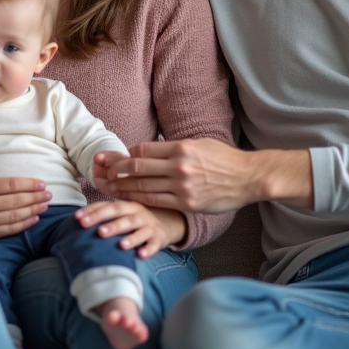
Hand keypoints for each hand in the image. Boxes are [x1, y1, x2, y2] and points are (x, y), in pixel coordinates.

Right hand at [0, 152, 52, 246]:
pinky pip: (9, 229)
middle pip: (17, 199)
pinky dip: (24, 224)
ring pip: (16, 215)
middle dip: (36, 196)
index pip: (11, 184)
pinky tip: (34, 218)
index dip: (30, 184)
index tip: (43, 183)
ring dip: (34, 209)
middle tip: (50, 194)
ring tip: (46, 204)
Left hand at [76, 200, 185, 258]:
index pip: (107, 206)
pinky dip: (149, 249)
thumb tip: (77, 217)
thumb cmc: (135, 220)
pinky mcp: (159, 238)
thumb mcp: (122, 213)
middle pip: (122, 215)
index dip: (93, 211)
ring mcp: (149, 225)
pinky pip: (154, 244)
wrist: (164, 225)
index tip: (78, 218)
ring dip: (130, 237)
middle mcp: (137, 213)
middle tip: (96, 231)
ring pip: (139, 229)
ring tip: (120, 245)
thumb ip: (104, 213)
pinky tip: (141, 255)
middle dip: (108, 222)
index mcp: (126, 205)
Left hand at [92, 139, 313, 211]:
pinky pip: (156, 202)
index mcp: (181, 148)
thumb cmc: (224, 160)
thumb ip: (175, 149)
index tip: (114, 159)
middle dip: (115, 170)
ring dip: (122, 187)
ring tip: (108, 188)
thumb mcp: (199, 145)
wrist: (248, 178)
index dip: (125, 155)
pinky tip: (129, 200)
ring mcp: (182, 186)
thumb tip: (150, 152)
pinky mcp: (187, 203)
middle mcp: (179, 166)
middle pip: (137, 168)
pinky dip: (139, 200)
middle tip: (100, 172)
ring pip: (143, 186)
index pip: (143, 150)